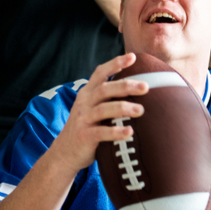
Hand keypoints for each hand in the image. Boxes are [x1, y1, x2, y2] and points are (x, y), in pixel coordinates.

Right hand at [49, 53, 148, 171]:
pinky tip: (130, 132)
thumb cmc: (87, 128)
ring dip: (123, 108)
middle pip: (104, 89)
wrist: (65, 152)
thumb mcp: (93, 108)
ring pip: (103, 109)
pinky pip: (101, 133)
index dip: (115, 63)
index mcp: (87, 93)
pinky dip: (116, 132)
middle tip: (145, 87)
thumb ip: (109, 98)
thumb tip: (139, 89)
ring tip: (140, 110)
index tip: (133, 57)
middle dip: (125, 86)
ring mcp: (83, 119)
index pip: (100, 73)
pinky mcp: (84, 136)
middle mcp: (84, 103)